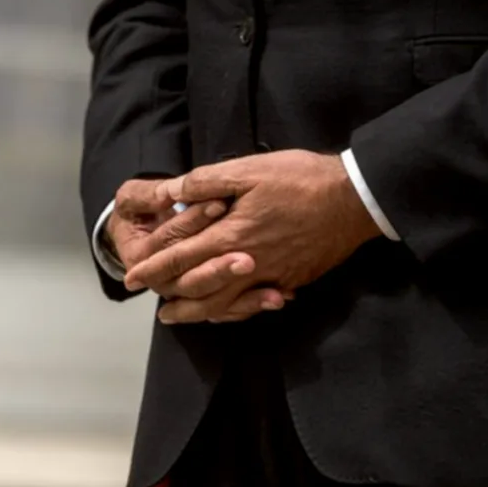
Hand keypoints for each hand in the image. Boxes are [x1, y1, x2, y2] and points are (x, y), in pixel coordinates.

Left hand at [125, 150, 382, 323]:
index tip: (132, 278)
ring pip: (225, 304)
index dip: (153, 268)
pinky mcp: (291, 279)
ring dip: (197, 312)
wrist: (355, 199)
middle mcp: (246, 263)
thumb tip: (169, 193)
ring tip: (177, 316)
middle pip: (197, 290)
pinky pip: (253, 303)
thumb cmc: (300, 179)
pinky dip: (233, 311)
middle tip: (149, 300)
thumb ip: (205, 183)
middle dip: (169, 296)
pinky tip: (226, 310)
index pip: (180, 258)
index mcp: (230, 234)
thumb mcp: (249, 170)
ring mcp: (271, 276)